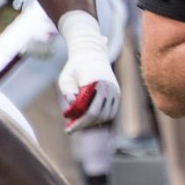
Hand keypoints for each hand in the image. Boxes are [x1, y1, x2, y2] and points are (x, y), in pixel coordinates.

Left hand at [55, 9, 122, 128]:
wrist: (92, 54)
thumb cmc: (75, 67)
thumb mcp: (66, 78)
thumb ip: (67, 91)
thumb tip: (72, 106)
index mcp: (95, 82)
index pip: (90, 111)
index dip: (79, 123)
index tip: (68, 130)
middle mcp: (108, 87)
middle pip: (98, 115)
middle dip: (83, 125)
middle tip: (70, 129)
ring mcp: (115, 91)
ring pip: (106, 116)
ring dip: (92, 123)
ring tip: (78, 123)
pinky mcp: (118, 94)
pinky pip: (111, 113)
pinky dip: (100, 118)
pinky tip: (88, 118)